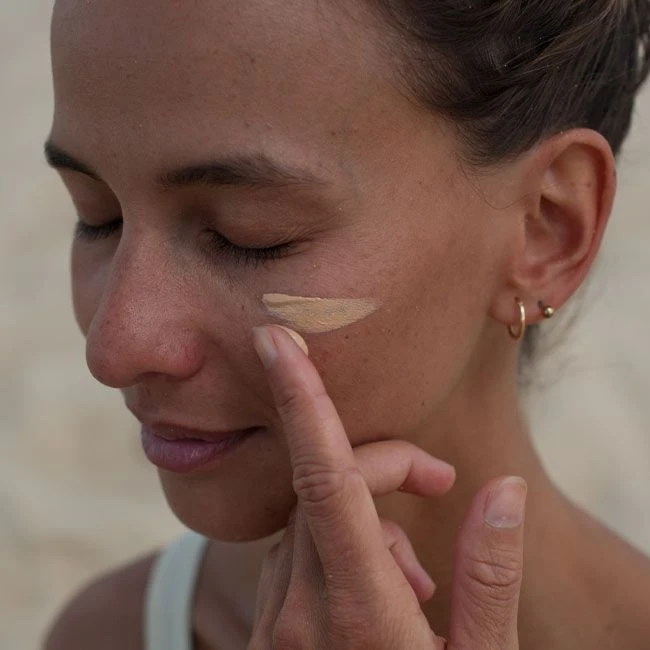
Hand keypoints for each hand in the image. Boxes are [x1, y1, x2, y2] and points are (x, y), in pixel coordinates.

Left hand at [249, 325, 526, 648]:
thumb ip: (491, 577)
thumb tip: (504, 487)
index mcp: (360, 613)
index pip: (326, 480)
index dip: (302, 400)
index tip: (277, 340)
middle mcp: (299, 613)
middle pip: (324, 486)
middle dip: (382, 462)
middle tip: (438, 481)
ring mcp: (273, 624)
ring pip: (305, 518)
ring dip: (362, 514)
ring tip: (419, 579)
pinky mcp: (266, 629)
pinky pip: (291, 554)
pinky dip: (334, 543)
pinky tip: (378, 586)